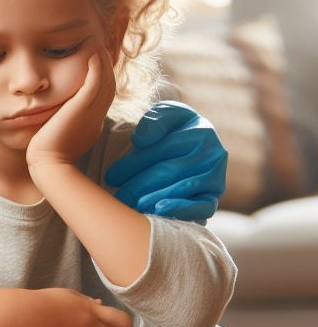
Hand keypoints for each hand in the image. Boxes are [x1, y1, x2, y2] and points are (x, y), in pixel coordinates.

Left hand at [27, 50, 115, 171]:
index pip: (100, 100)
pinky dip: (97, 68)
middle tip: (99, 52)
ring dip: (103, 64)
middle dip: (105, 69)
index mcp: (91, 126)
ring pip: (105, 83)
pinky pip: (95, 83)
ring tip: (97, 48)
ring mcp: (92, 113)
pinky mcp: (84, 107)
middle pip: (107, 88)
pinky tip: (93, 54)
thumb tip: (51, 117)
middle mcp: (96, 119)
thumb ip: (58, 125)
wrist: (47, 165)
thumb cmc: (44, 156)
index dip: (100, 83)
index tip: (94, 71)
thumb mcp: (56, 137)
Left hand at [104, 101, 226, 222]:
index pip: (163, 148)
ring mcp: (215, 177)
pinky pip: (201, 207)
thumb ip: (155, 120)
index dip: (133, 162)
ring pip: (180, 189)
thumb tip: (141, 140)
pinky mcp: (213, 198)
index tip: (110, 176)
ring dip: (152, 198)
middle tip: (116, 196)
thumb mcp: (162, 116)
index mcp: (201, 131)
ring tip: (129, 205)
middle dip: (137, 185)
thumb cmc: (168, 132)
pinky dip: (181, 209)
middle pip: (169, 171)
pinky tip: (158, 210)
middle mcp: (213, 154)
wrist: (186, 150)